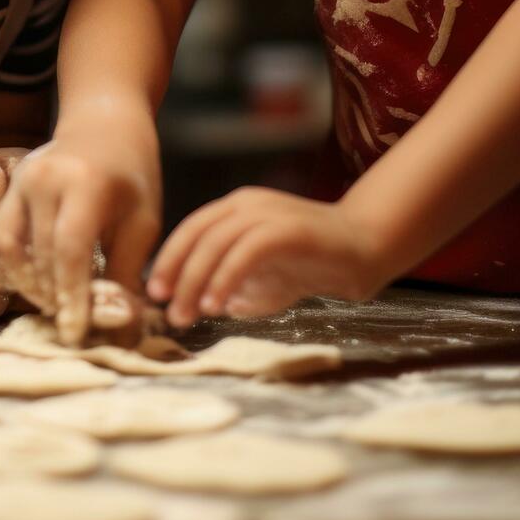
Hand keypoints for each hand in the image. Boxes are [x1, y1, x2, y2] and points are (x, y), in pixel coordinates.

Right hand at [0, 118, 160, 345]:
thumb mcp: (143, 222)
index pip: (70, 251)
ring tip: (55, 305)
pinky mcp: (10, 187)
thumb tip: (124, 328)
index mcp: (85, 183)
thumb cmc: (132, 176)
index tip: (77, 333)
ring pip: (13, 249)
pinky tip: (37, 283)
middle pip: (40, 254)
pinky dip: (15, 266)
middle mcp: (45, 179)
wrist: (105, 127)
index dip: (72, 296)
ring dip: (31, 285)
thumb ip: (128, 272)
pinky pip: (1, 236)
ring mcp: (22, 180)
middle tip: (71, 325)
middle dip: (55, 297)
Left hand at [146, 187, 380, 325]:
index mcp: (236, 209)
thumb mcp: (266, 281)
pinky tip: (218, 306)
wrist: (364, 249)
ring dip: (196, 280)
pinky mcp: (287, 228)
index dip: (169, 260)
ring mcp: (267, 213)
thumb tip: (216, 306)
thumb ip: (240, 290)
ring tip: (187, 315)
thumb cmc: (312, 264)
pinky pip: (246, 252)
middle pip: (197, 236)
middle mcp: (246, 204)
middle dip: (177, 274)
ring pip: (217, 243)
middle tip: (166, 310)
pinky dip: (226, 278)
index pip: (191, 230)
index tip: (155, 293)